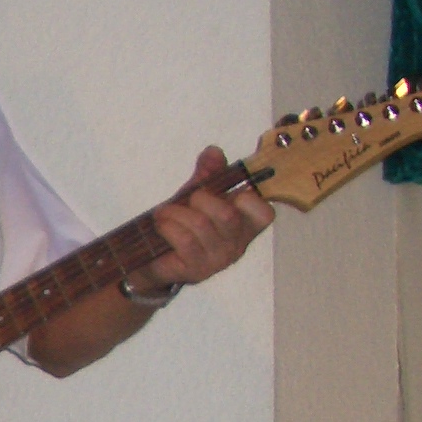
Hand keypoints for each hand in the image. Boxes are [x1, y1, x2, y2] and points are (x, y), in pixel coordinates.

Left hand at [125, 145, 275, 293]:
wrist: (156, 258)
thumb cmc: (184, 225)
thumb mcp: (198, 195)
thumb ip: (208, 174)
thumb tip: (213, 151)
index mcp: (245, 226)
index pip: (265, 215)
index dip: (249, 199)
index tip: (228, 193)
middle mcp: (237, 245)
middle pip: (227, 214)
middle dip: (201, 199)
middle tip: (187, 200)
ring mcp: (218, 260)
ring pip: (201, 225)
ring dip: (176, 212)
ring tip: (164, 212)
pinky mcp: (196, 270)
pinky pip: (184, 240)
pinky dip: (168, 226)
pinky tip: (161, 224)